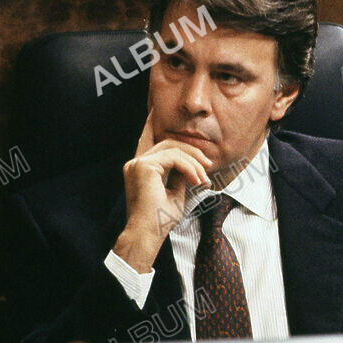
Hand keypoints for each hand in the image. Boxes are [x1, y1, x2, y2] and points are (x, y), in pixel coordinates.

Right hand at [112, 110, 213, 272]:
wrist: (149, 233)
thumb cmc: (161, 219)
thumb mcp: (175, 192)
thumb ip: (179, 175)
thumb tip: (191, 165)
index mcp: (140, 167)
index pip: (146, 139)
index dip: (149, 123)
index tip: (155, 109)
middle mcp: (135, 162)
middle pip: (168, 142)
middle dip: (192, 151)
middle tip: (207, 168)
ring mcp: (137, 164)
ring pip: (173, 148)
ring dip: (194, 163)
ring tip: (203, 180)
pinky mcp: (144, 167)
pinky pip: (174, 157)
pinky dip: (189, 167)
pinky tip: (197, 181)